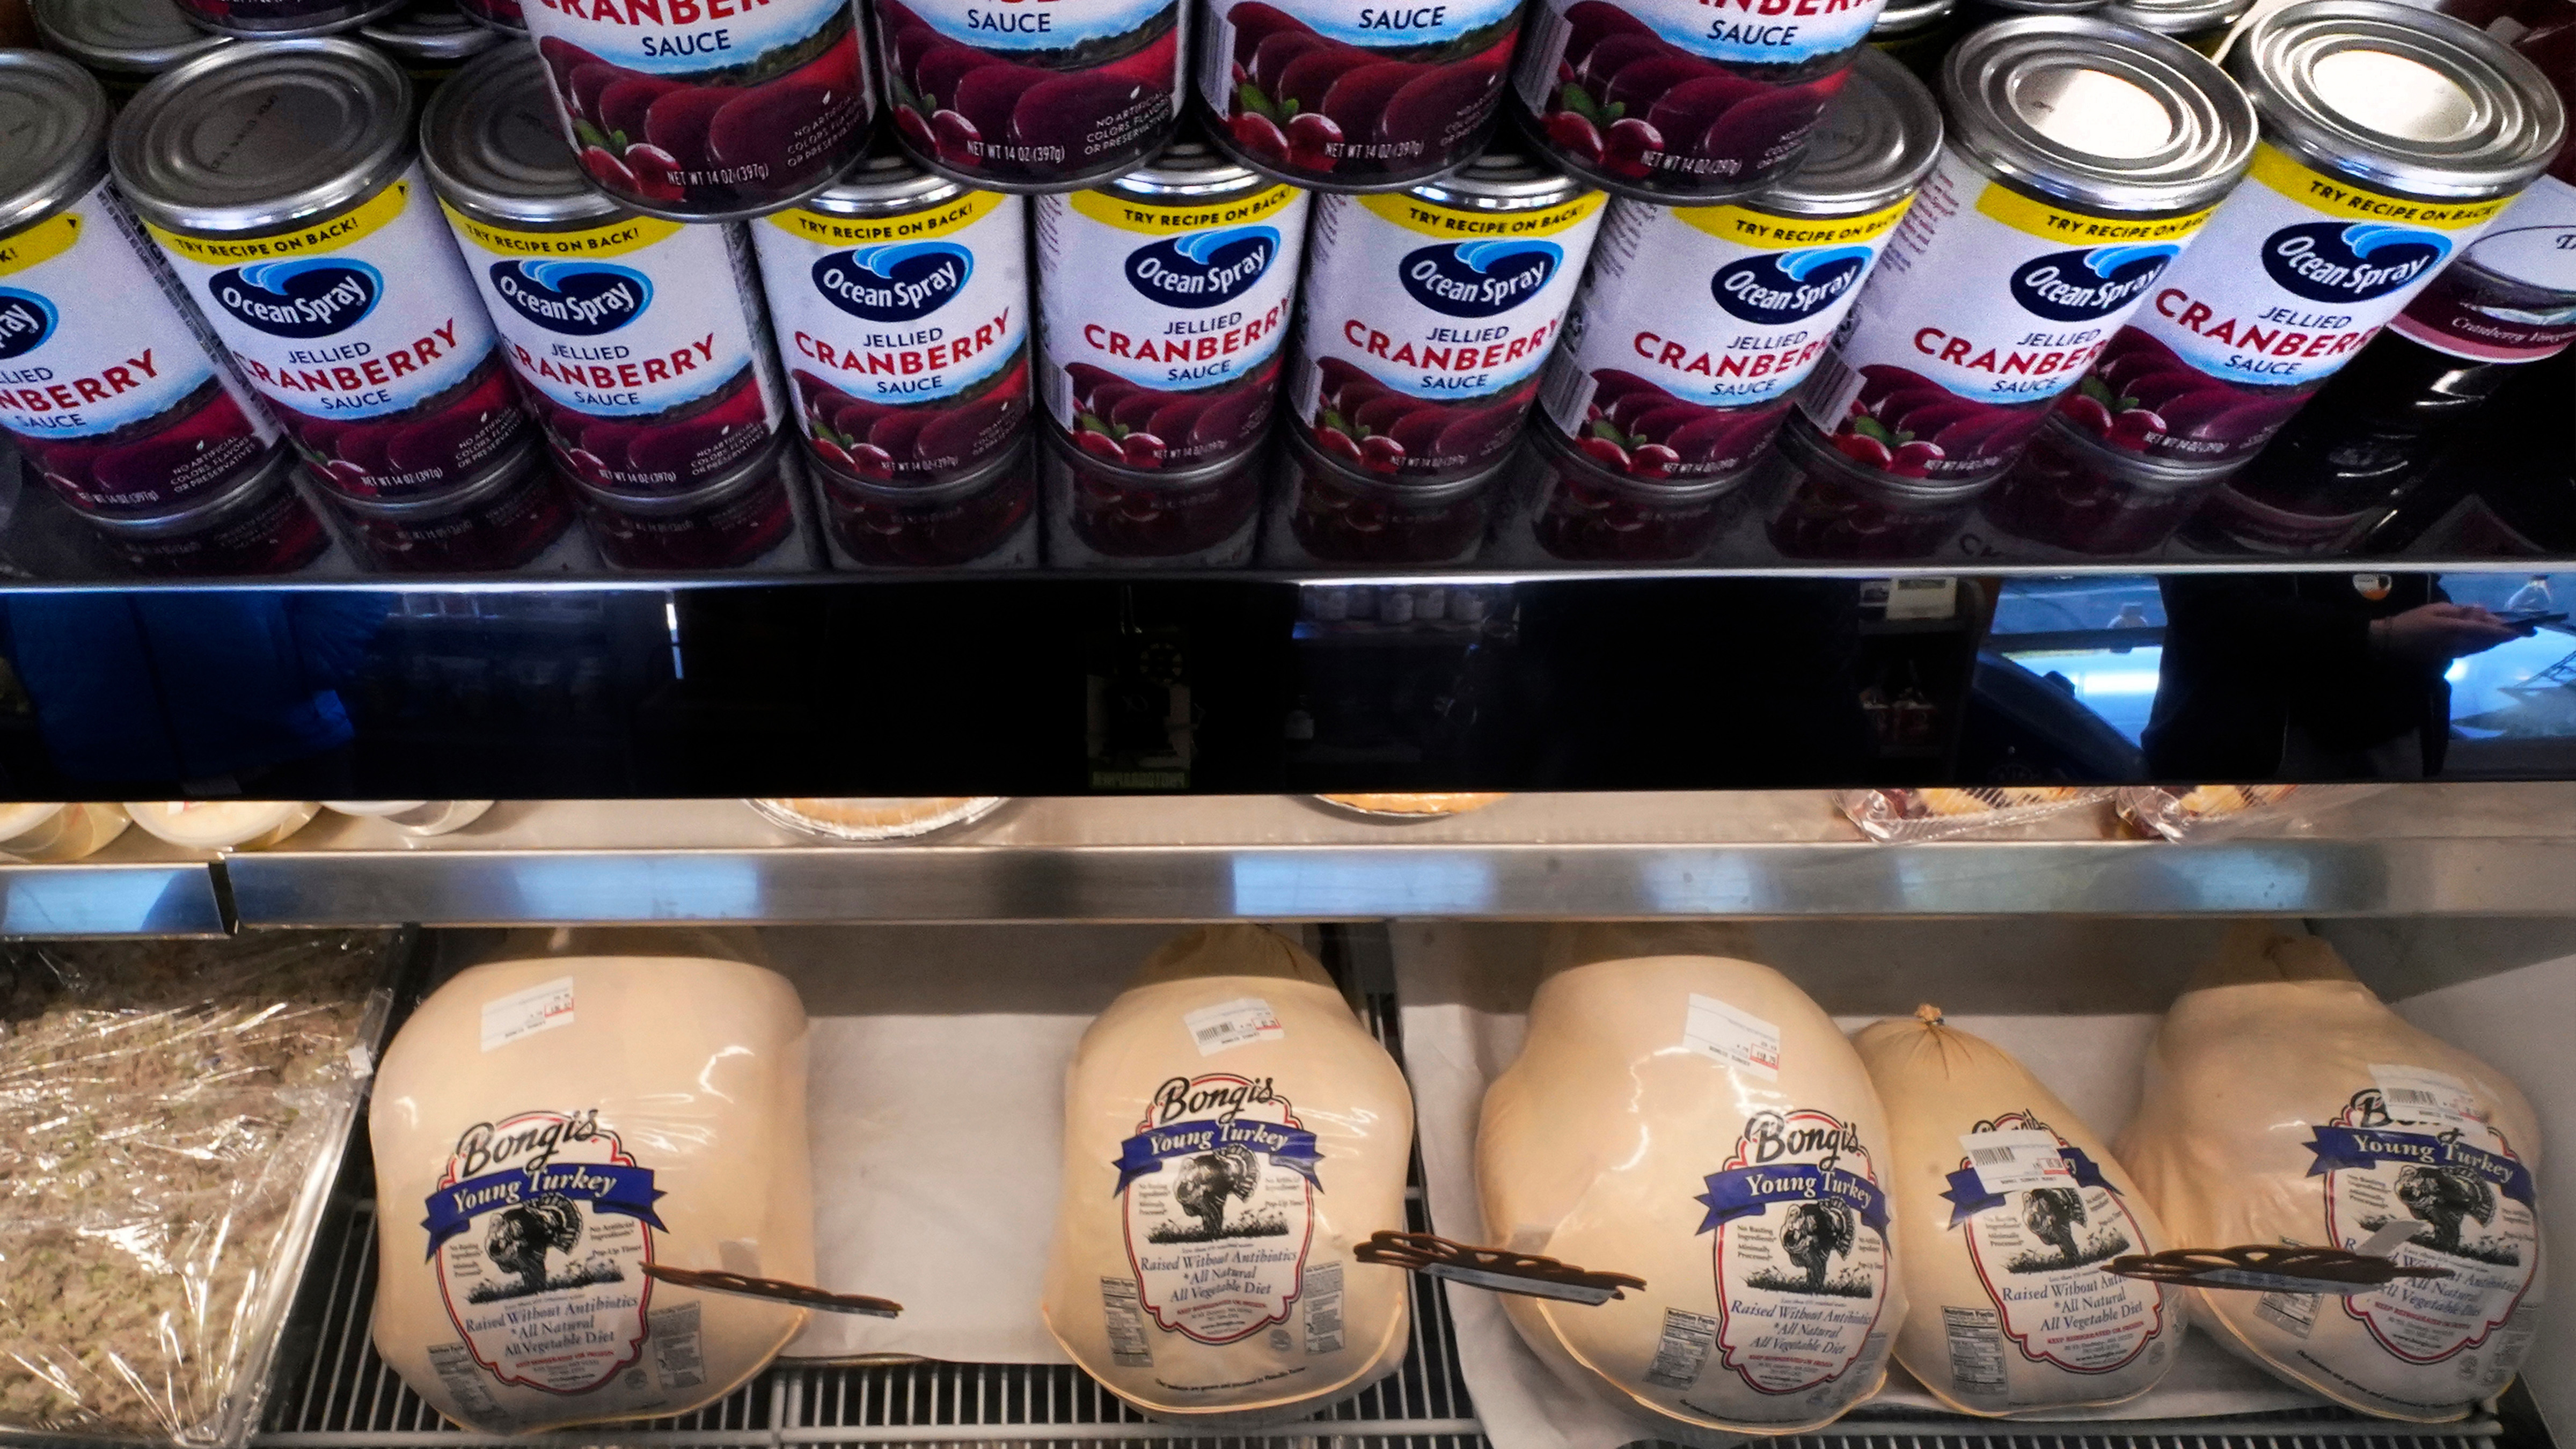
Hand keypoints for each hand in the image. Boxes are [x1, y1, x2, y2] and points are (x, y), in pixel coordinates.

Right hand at [2372, 604, 2523, 666]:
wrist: (2389, 643)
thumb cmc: (2410, 622)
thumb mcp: (2435, 609)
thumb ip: (2460, 611)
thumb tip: (2481, 611)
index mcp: (2455, 629)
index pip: (2488, 630)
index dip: (2506, 631)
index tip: (2523, 630)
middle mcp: (2458, 643)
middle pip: (2488, 641)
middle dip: (2504, 637)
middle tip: (2519, 632)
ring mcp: (2454, 653)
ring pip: (2482, 648)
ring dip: (2495, 642)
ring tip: (2505, 635)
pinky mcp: (2449, 658)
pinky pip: (2472, 651)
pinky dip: (2483, 645)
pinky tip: (2485, 641)